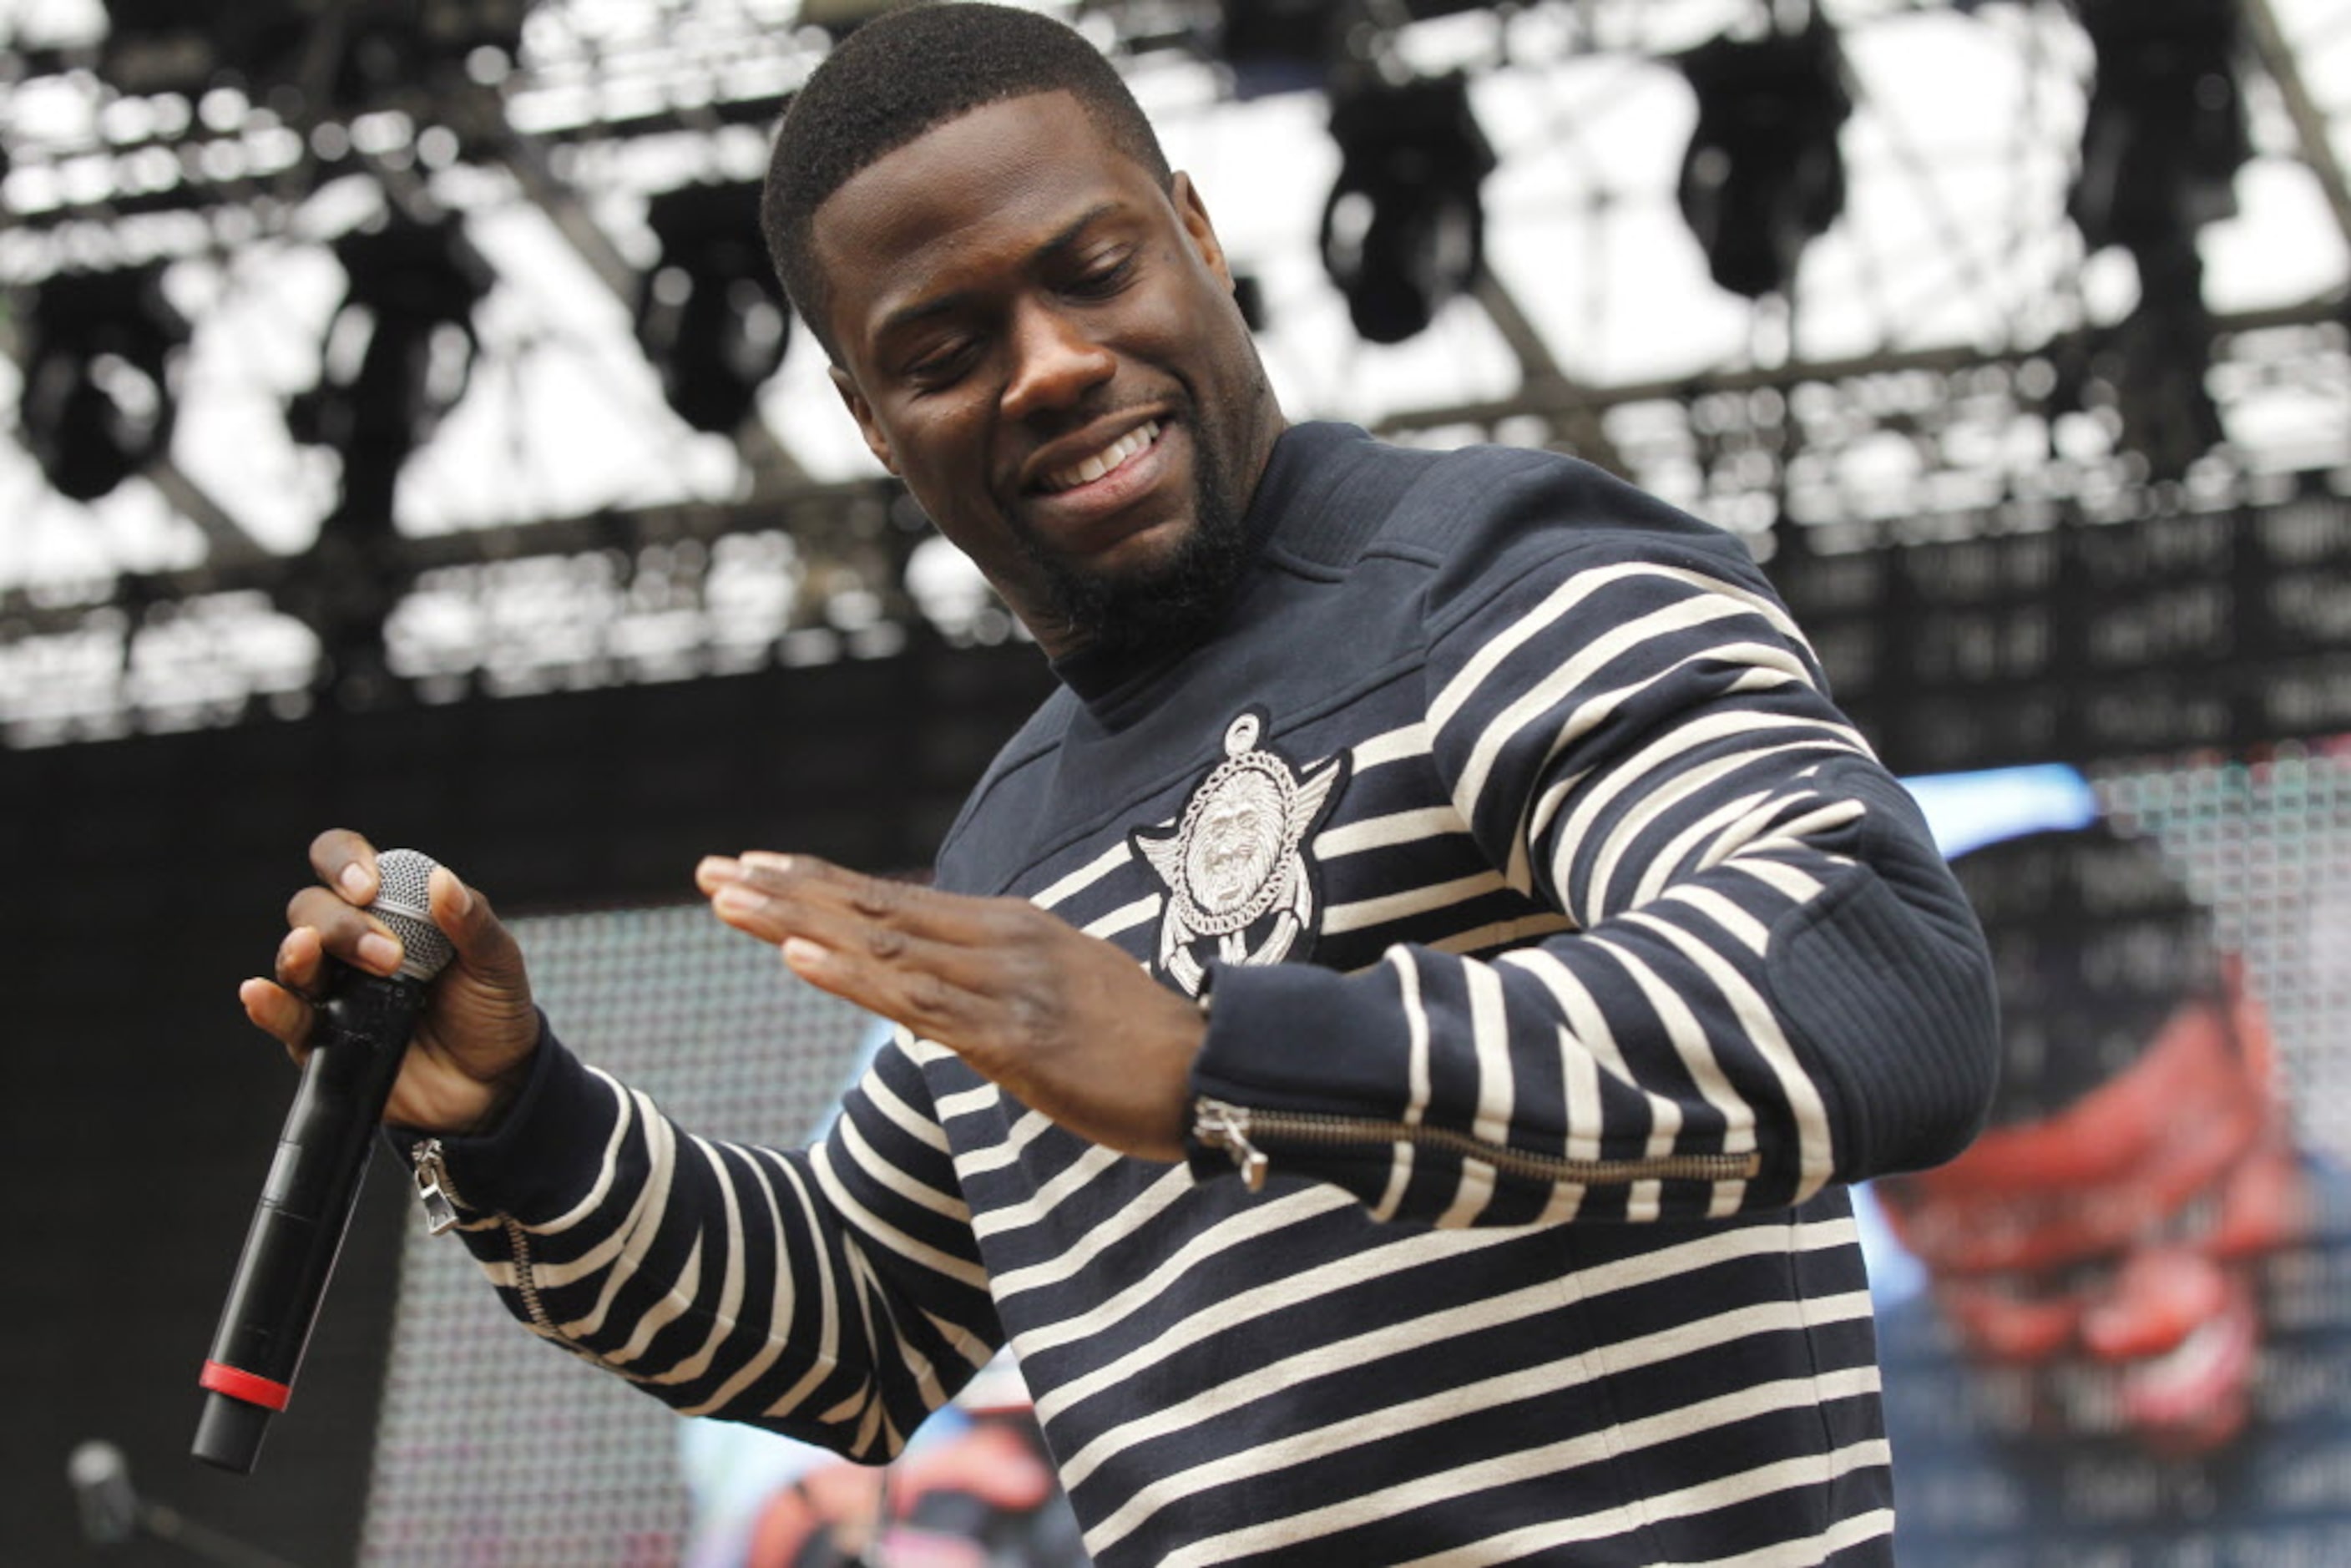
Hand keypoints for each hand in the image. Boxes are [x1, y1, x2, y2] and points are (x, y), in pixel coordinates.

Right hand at [239, 829, 539, 1135]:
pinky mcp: (322, 1038)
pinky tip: (258, 993)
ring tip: (309, 950)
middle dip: (342, 923)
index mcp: (393, 908)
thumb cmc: (492, 1011)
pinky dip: (268, 1004)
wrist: (492, 1086)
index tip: (369, 885)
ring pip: (294, 957)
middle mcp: (352, 943)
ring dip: (299, 952)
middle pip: (313, 908)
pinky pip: (286, 1018)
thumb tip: (442, 880)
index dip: (344, 862)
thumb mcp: (498, 963)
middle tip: (389, 956)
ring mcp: (334, 990)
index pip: (346, 863)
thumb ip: (473, 923)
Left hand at [697, 853, 1204, 1160]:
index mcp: (1009, 930)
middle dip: (785, 891)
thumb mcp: (1061, 994)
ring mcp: (1005, 987)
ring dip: (795, 923)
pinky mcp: (1014, 1041)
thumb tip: (940, 988)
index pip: (894, 898)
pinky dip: (849, 977)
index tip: (753, 865)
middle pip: (873, 909)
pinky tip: (796, 956)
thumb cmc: (1142, 1047)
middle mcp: (1000, 943)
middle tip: (709, 871)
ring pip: (880, 947)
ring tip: (726, 902)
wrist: (1217, 1076)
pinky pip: (915, 1005)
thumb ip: (998, 982)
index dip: (819, 881)